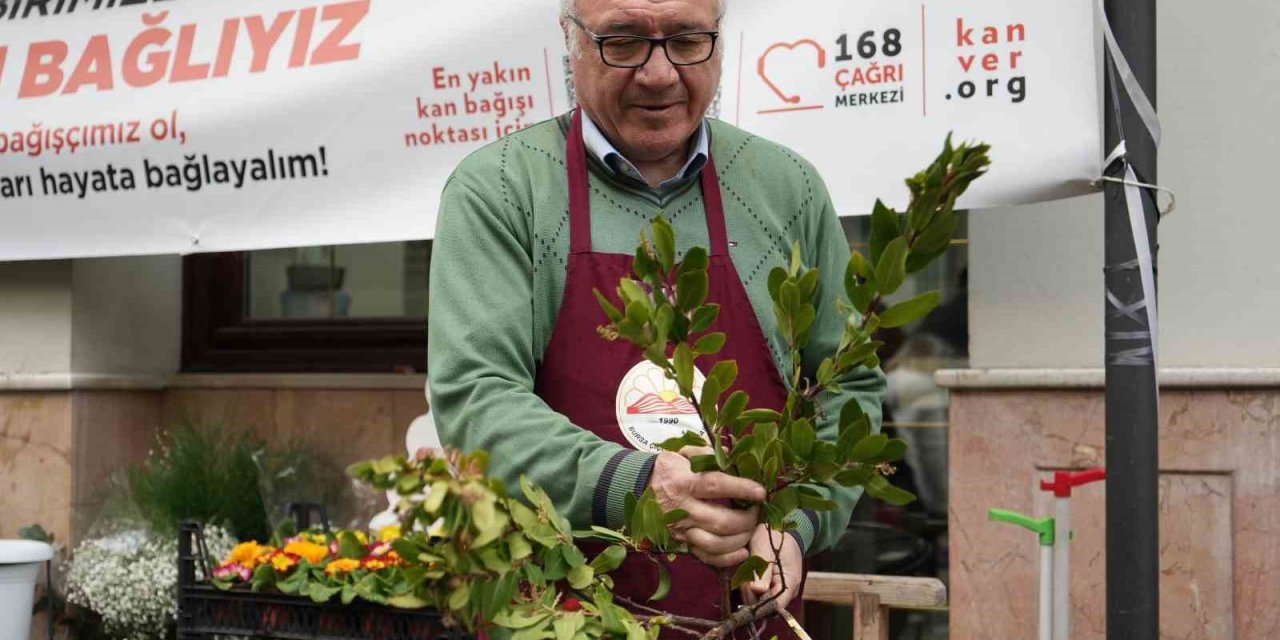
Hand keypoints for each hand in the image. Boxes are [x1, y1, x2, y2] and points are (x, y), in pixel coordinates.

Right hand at [648, 450, 764, 566]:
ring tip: (751, 527)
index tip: (760, 492)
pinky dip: (727, 558)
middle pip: (720, 520)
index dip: (740, 489)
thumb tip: (731, 455)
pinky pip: (707, 557)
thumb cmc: (667, 470)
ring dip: (740, 538)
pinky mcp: (683, 544)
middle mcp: (682, 509)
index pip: (715, 485)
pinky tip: (743, 550)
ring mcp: (682, 530)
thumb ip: (704, 452)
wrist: (638, 490)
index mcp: (683, 482)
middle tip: (757, 511)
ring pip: (716, 543)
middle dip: (746, 519)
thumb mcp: (681, 454)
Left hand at [740, 525, 802, 610]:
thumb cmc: (773, 537)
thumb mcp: (764, 551)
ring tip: (748, 570)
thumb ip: (762, 572)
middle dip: (752, 593)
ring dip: (750, 589)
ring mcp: (780, 589)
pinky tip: (749, 572)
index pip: (775, 606)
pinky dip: (751, 585)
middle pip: (766, 605)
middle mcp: (786, 590)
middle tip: (746, 576)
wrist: (778, 528)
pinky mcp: (772, 586)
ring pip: (760, 600)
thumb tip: (757, 590)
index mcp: (789, 583)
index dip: (759, 603)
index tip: (748, 588)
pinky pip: (759, 593)